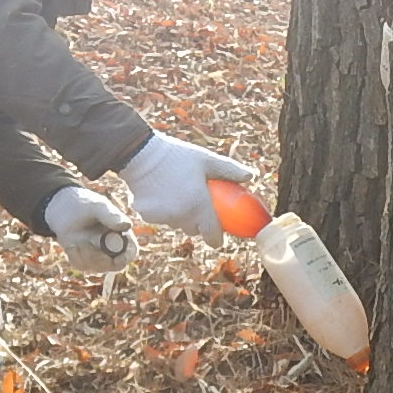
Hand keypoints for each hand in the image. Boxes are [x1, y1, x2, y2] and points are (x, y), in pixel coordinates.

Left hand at [43, 185, 137, 272]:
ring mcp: (100, 257)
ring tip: (75, 242)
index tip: (116, 260)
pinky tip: (71, 245)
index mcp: (123, 235)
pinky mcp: (86, 261)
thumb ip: (111, 216)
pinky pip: (83, 266)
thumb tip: (127, 226)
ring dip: (85, 256)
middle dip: (99, 259)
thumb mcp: (97, 207)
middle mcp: (114, 249)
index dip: (126, 258)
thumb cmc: (85, 205)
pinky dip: (75, 257)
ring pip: (97, 267)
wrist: (63, 209)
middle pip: (114, 265)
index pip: (131, 252)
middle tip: (84, 245)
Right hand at [117, 131, 254, 245]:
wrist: (141, 154)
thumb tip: (251, 176)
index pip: (212, 235)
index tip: (217, 234)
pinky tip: (161, 193)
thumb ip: (229, 170)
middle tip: (197, 205)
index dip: (216, 238)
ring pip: (176, 223)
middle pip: (194, 230)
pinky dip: (163, 211)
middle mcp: (181, 216)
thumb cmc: (177, 156)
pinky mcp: (148, 216)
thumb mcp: (206, 160)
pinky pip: (160, 218)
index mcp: (199, 206)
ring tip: (178, 194)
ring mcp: (163, 217)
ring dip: (180, 216)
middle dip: (197, 222)